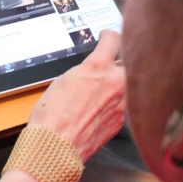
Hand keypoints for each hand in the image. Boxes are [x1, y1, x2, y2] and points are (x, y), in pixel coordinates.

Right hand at [28, 30, 125, 161]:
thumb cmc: (52, 116)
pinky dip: (115, 105)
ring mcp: (121, 103)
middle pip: (129, 61)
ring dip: (119, 84)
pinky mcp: (121, 121)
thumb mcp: (63, 80)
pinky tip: (100, 110)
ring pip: (128, 85)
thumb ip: (83, 71)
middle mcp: (115, 83)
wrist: (56, 146)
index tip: (108, 37)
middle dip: (120, 62)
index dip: (109, 35)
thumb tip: (90, 72)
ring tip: (103, 90)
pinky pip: (124, 106)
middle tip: (109, 64)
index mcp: (97, 68)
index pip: (114, 40)